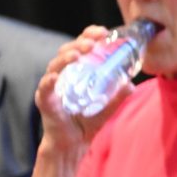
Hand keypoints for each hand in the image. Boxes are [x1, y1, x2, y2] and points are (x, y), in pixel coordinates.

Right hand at [36, 25, 134, 151]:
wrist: (74, 144)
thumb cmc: (87, 122)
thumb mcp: (107, 107)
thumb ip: (118, 96)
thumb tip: (131, 84)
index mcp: (77, 71)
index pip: (80, 46)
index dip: (89, 35)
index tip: (103, 32)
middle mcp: (63, 75)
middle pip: (67, 51)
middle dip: (80, 43)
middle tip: (93, 42)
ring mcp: (53, 87)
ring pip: (55, 66)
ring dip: (66, 58)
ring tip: (78, 55)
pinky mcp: (46, 102)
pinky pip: (45, 89)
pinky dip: (49, 82)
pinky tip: (55, 78)